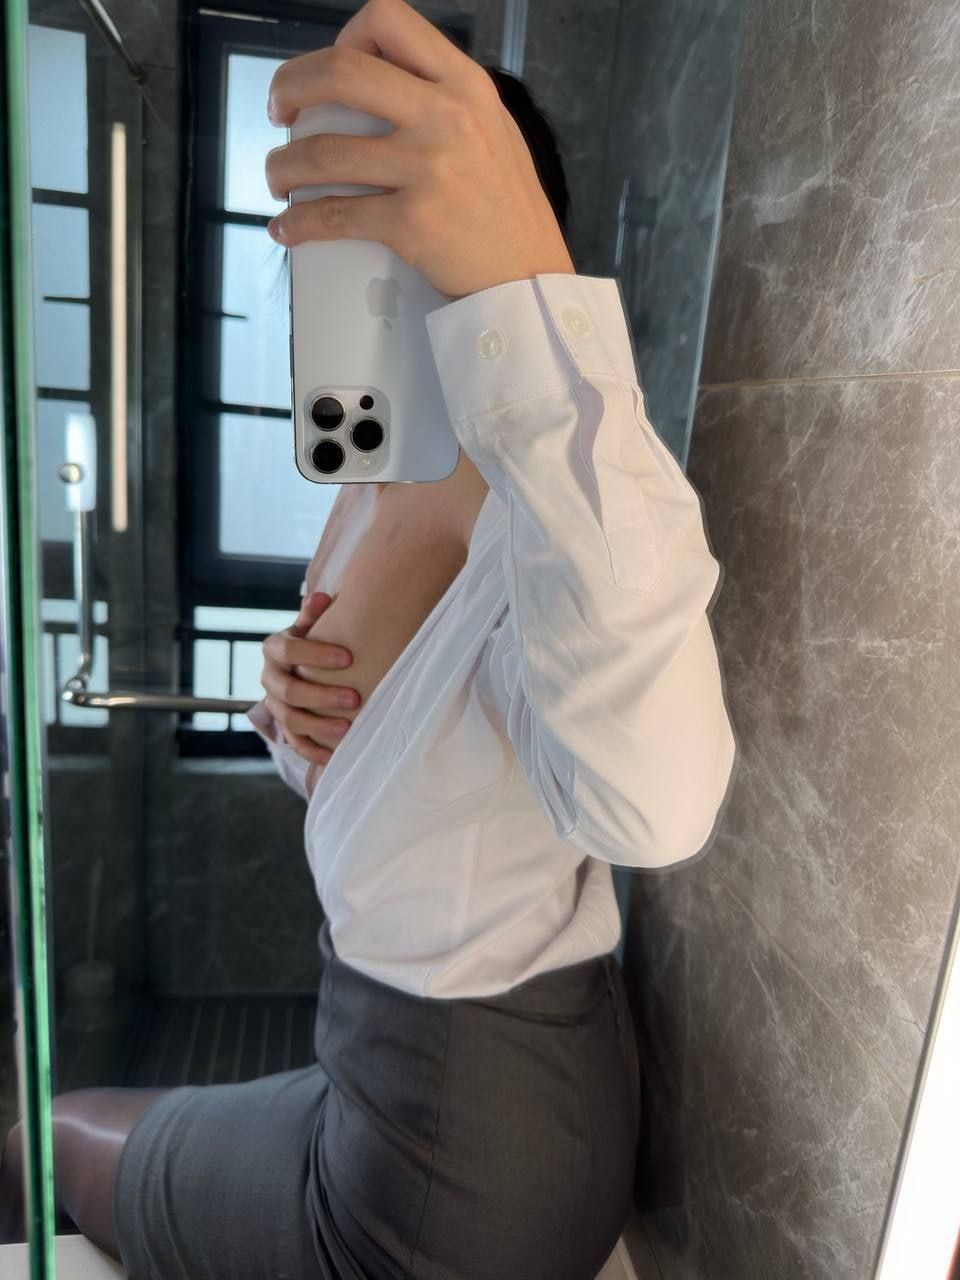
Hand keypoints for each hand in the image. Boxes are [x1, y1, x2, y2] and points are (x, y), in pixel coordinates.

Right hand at [260, 592, 361, 765]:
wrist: (296, 665)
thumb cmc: (311, 640)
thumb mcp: (309, 624)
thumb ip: (314, 612)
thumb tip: (321, 596)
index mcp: (274, 649)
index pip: (289, 653)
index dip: (316, 655)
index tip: (348, 658)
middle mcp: (269, 679)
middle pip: (289, 692)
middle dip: (322, 696)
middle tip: (355, 698)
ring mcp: (274, 706)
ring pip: (291, 721)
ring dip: (319, 727)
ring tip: (348, 729)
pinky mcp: (284, 727)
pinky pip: (295, 744)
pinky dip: (314, 752)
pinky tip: (335, 755)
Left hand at [263, 0, 574, 299]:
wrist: (529, 278)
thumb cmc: (508, 209)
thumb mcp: (493, 128)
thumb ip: (444, 98)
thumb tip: (382, 80)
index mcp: (464, 85)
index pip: (387, 20)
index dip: (343, 38)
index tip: (327, 73)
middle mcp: (444, 117)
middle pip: (340, 72)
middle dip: (290, 88)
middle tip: (279, 113)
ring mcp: (427, 169)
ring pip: (323, 151)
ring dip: (282, 166)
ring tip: (279, 178)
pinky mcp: (411, 223)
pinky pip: (333, 216)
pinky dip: (299, 224)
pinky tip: (287, 228)